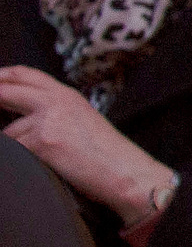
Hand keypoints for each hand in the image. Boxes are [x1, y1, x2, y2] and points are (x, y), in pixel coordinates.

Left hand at [0, 63, 168, 224]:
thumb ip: (54, 110)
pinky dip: (19, 159)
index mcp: (67, 95)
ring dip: (12, 144)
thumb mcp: (82, 119)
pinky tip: (38, 164)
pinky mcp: (42, 142)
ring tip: (37, 156)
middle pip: (7, 91)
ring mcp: (48, 120)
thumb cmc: (106, 153)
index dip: (1, 76)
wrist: (123, 171)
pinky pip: (14, 150)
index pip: (25, 75)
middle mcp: (57, 102)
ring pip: (7, 132)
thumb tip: (22, 115)